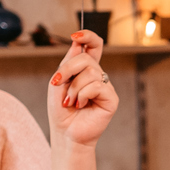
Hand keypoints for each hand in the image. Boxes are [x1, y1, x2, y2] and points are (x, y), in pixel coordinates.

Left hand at [48, 31, 117, 146]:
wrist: (65, 133)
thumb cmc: (61, 110)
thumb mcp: (58, 82)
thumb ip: (67, 63)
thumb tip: (77, 43)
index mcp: (85, 70)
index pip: (93, 47)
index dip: (88, 36)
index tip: (75, 36)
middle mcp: (97, 76)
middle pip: (86, 58)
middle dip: (68, 69)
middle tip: (58, 83)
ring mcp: (105, 87)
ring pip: (90, 72)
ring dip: (74, 88)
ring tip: (70, 101)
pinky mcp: (111, 98)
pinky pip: (96, 85)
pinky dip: (82, 95)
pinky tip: (80, 105)